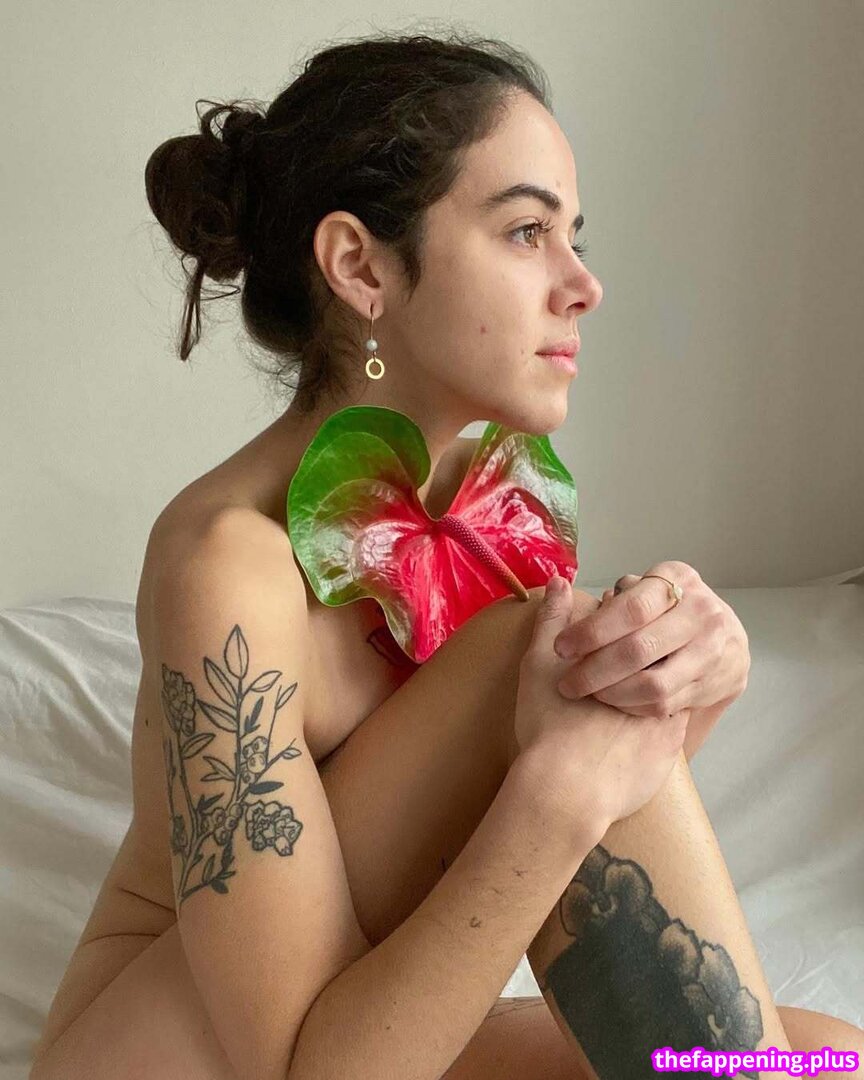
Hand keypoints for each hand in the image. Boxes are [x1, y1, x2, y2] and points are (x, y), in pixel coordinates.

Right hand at [513, 575, 690, 836]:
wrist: (566, 790)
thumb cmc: (547, 724)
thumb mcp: (538, 663)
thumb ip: (552, 618)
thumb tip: (560, 581)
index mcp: (623, 651)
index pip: (633, 621)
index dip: (617, 625)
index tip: (600, 639)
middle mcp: (654, 675)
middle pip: (658, 650)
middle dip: (642, 652)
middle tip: (614, 668)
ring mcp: (667, 711)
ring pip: (672, 685)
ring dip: (655, 683)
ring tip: (619, 702)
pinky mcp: (670, 746)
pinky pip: (672, 722)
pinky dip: (657, 720)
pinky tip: (631, 731)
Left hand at [552, 561, 750, 724]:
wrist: (726, 639)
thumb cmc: (669, 610)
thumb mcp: (646, 589)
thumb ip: (612, 596)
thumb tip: (559, 589)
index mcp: (678, 579)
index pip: (630, 609)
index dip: (591, 631)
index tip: (561, 648)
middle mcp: (702, 613)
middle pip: (639, 650)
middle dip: (594, 670)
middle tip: (567, 683)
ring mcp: (714, 651)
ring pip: (653, 685)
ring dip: (613, 694)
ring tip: (589, 694)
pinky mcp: (716, 684)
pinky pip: (666, 703)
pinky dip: (634, 705)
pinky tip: (614, 701)